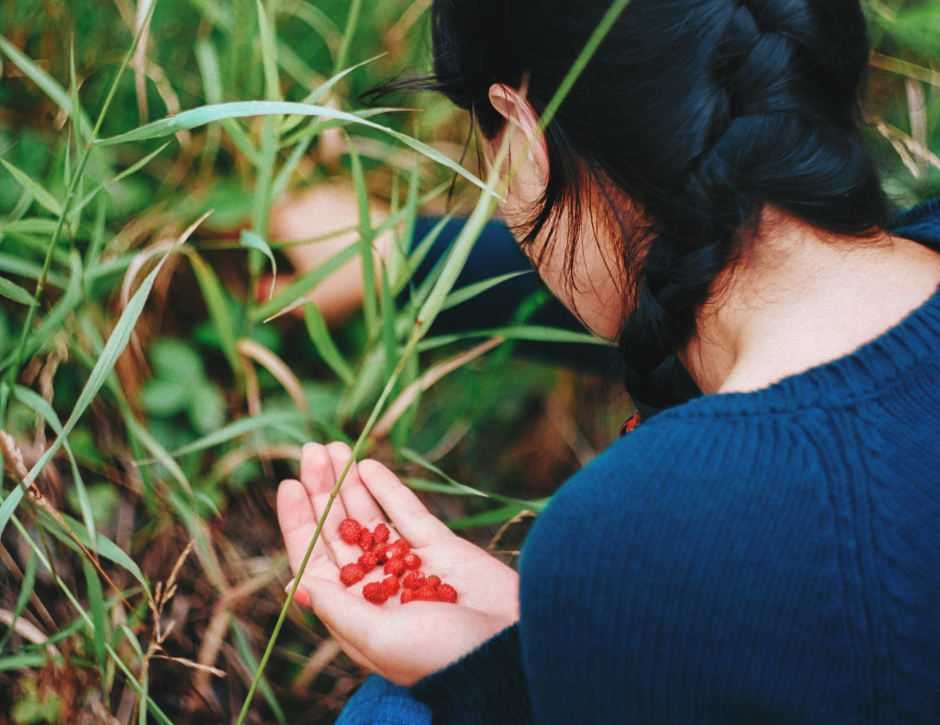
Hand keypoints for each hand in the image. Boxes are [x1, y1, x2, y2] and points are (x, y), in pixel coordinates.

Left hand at [277, 442, 519, 685]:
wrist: (507, 650)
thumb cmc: (440, 656)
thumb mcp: (380, 639)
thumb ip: (338, 609)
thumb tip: (296, 583)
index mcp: (355, 611)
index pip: (316, 559)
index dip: (300, 521)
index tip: (289, 485)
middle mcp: (376, 584)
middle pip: (339, 529)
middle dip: (323, 490)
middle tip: (310, 449)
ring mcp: (408, 563)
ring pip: (370, 516)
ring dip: (350, 482)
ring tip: (333, 446)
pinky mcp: (440, 547)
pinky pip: (407, 512)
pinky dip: (388, 488)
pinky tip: (368, 464)